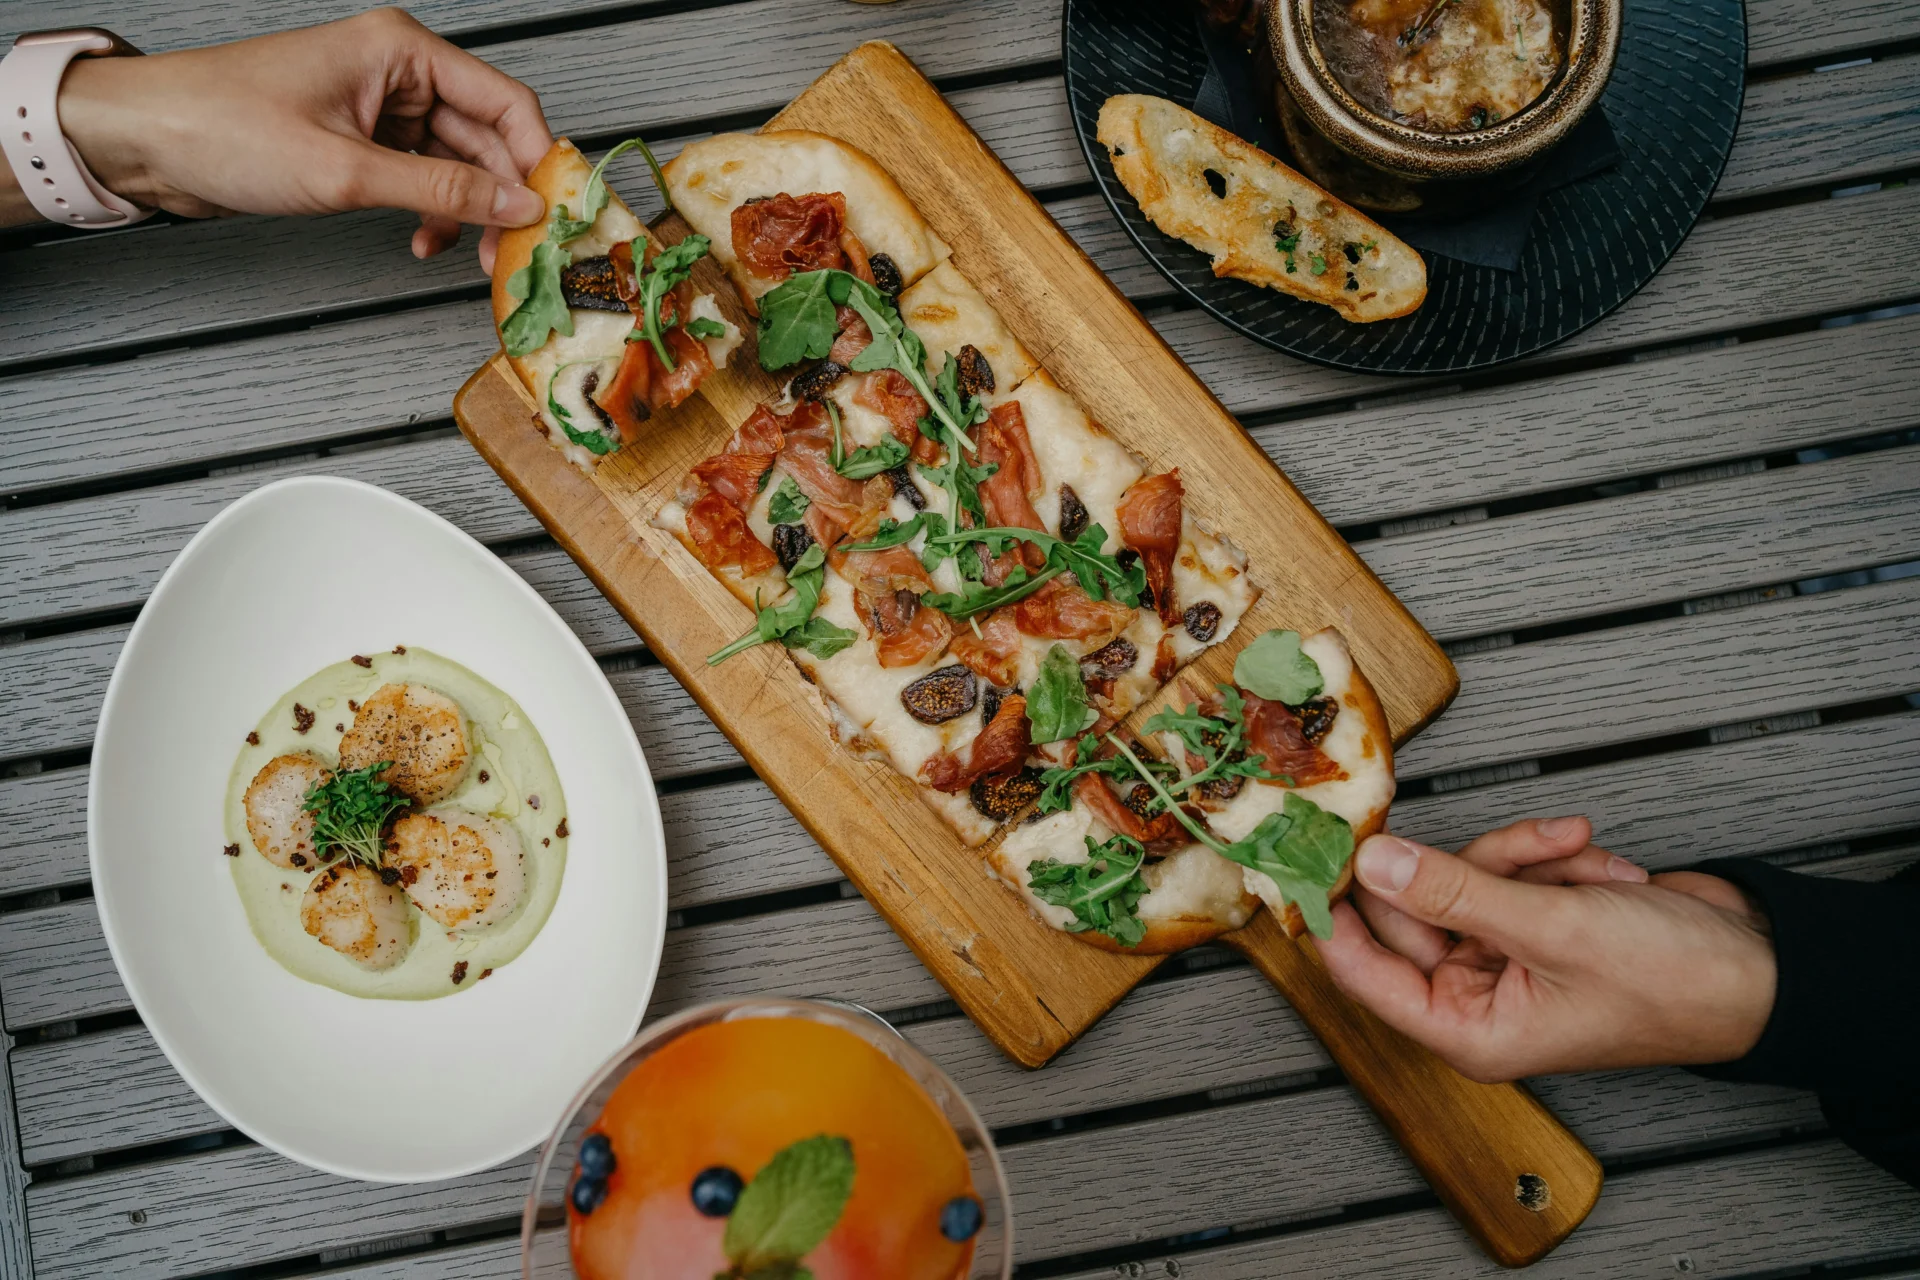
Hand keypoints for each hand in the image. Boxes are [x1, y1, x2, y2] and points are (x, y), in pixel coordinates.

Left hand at [28, 8, 550, 269]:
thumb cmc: (223, 126)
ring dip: (469, 213)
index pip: (506, 102)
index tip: (555, 212)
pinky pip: (425, 176)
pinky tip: (423, 242)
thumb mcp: (347, 170)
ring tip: (471, 257)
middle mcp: (399, 72)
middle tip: (516, 251)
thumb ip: (443, 188)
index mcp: (402, 51)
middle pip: (489, 137)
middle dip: (504, 197)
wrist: (146, 140)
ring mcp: (382, 106)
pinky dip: (433, 212)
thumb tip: (519, 204)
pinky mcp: (363, 139)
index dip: (538, 160)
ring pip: (460, 163)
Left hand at [1315, 817, 1777, 1081]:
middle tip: (1483, 833)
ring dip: (1522, 858)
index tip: (1311, 854)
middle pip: (1413, 908)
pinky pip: (1508, 869)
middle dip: (1462, 866)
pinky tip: (1599, 867)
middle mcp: (1477, 996)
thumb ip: (1454, 892)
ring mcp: (1504, 953)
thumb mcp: (1552, 928)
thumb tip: (1373, 862)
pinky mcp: (1533, 917)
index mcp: (1469, 1028)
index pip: (1363, 971)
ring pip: (1464, 876)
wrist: (1762, 966)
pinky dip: (1551, 859)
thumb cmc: (1674, 983)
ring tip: (1578, 861)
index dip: (1333, 913)